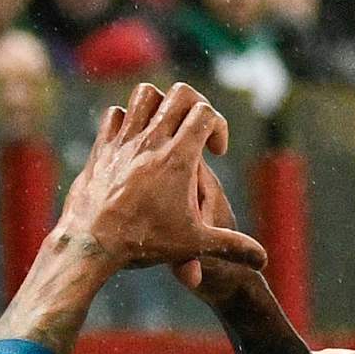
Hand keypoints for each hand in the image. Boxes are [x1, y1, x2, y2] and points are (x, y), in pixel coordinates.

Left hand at [57, 84, 264, 272]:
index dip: (219, 125)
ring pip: (145, 94)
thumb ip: (232, 246)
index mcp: (178, 157)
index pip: (206, 112)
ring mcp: (123, 140)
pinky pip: (114, 114)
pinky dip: (126, 120)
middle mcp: (151, 140)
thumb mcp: (194, 244)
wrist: (91, 243)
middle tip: (196, 129)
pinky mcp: (101, 147)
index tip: (216, 151)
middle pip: (180, 94)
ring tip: (165, 129)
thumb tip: (263, 259)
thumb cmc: (144, 242)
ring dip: (160, 105)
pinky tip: (133, 142)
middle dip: (196, 104)